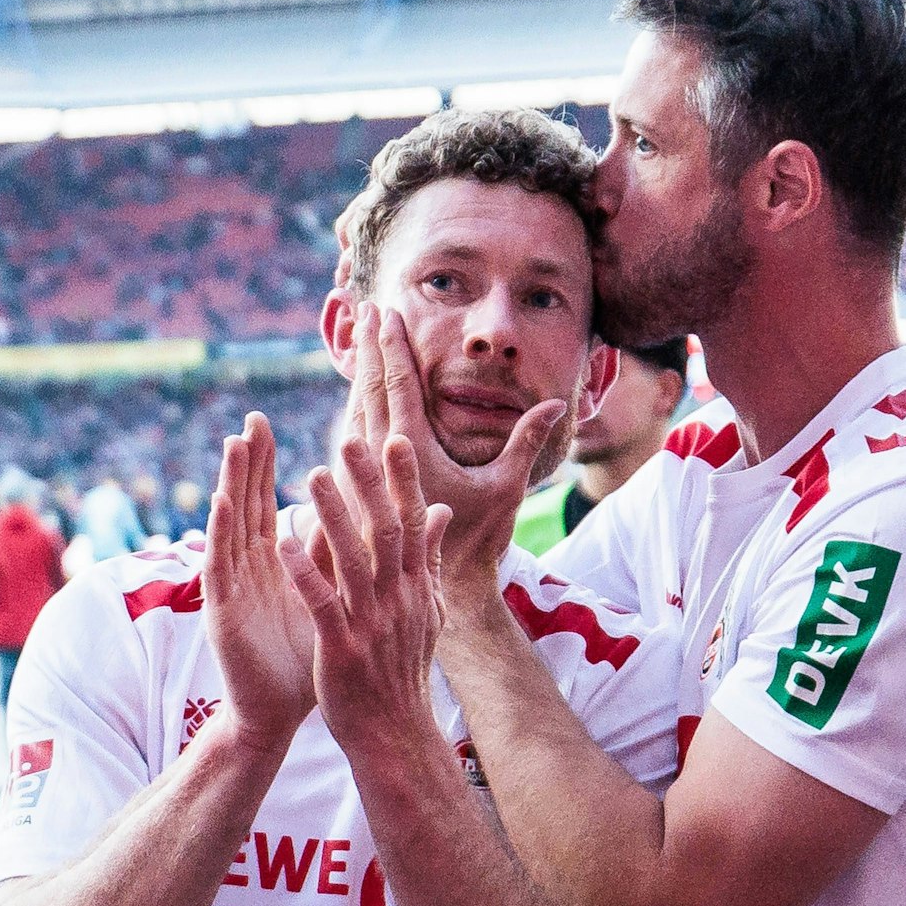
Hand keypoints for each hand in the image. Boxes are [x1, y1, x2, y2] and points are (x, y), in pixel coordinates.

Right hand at [203, 412, 316, 748]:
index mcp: (272, 563)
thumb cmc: (306, 656)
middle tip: (251, 421)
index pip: (266, 503)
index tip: (266, 424)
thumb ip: (342, 556)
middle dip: (247, 463)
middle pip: (244, 505)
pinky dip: (220, 533)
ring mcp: (231, 588)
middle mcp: (246, 569)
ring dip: (231, 485)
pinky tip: (221, 503)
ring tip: (234, 446)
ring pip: (229, 527)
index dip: (265, 466)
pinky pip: (219, 566)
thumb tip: (367, 514)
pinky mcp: (221, 612)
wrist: (280, 712)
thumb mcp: (331, 597)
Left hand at [280, 433, 452, 749]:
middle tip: (350, 441)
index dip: (403, 482)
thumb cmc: (402, 669)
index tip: (394, 439)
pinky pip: (321, 603)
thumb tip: (443, 512)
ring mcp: (371, 624)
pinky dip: (304, 571)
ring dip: (333, 516)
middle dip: (368, 485)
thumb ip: (428, 560)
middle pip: (385, 531)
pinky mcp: (341, 649)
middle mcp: (398, 600)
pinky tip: (283, 542)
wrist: (393, 733)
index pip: (412, 524)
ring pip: (352, 561)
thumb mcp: (427, 612)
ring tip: (312, 475)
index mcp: (415, 588)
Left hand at [343, 303, 564, 588]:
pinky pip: (351, 439)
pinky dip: (351, 409)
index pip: (397, 385)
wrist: (448, 595)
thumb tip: (555, 404)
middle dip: (368, 348)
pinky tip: (350, 395)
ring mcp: (366, 480)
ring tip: (354, 340)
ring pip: (354, 414)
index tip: (385, 313)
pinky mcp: (362, 492)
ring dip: (355, 375)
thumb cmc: (478, 542)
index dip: (391, 346)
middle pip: (368, 391)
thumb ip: (526, 441)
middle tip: (364, 310)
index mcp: (411, 453)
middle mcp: (380, 463)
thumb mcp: (506, 488)